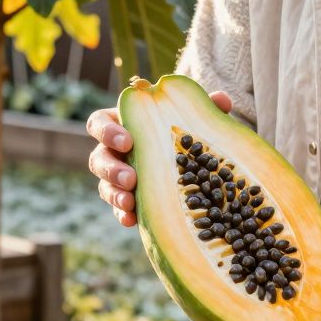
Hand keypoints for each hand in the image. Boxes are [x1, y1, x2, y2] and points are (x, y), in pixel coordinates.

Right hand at [86, 90, 232, 226]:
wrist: (191, 160)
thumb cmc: (185, 130)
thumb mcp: (193, 118)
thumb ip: (203, 108)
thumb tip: (222, 100)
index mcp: (123, 124)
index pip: (99, 123)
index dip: (107, 131)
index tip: (128, 141)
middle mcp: (114, 151)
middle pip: (98, 157)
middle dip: (111, 168)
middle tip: (131, 177)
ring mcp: (118, 177)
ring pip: (104, 185)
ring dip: (114, 193)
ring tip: (129, 202)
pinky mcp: (127, 199)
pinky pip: (117, 208)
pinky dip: (122, 214)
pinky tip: (132, 220)